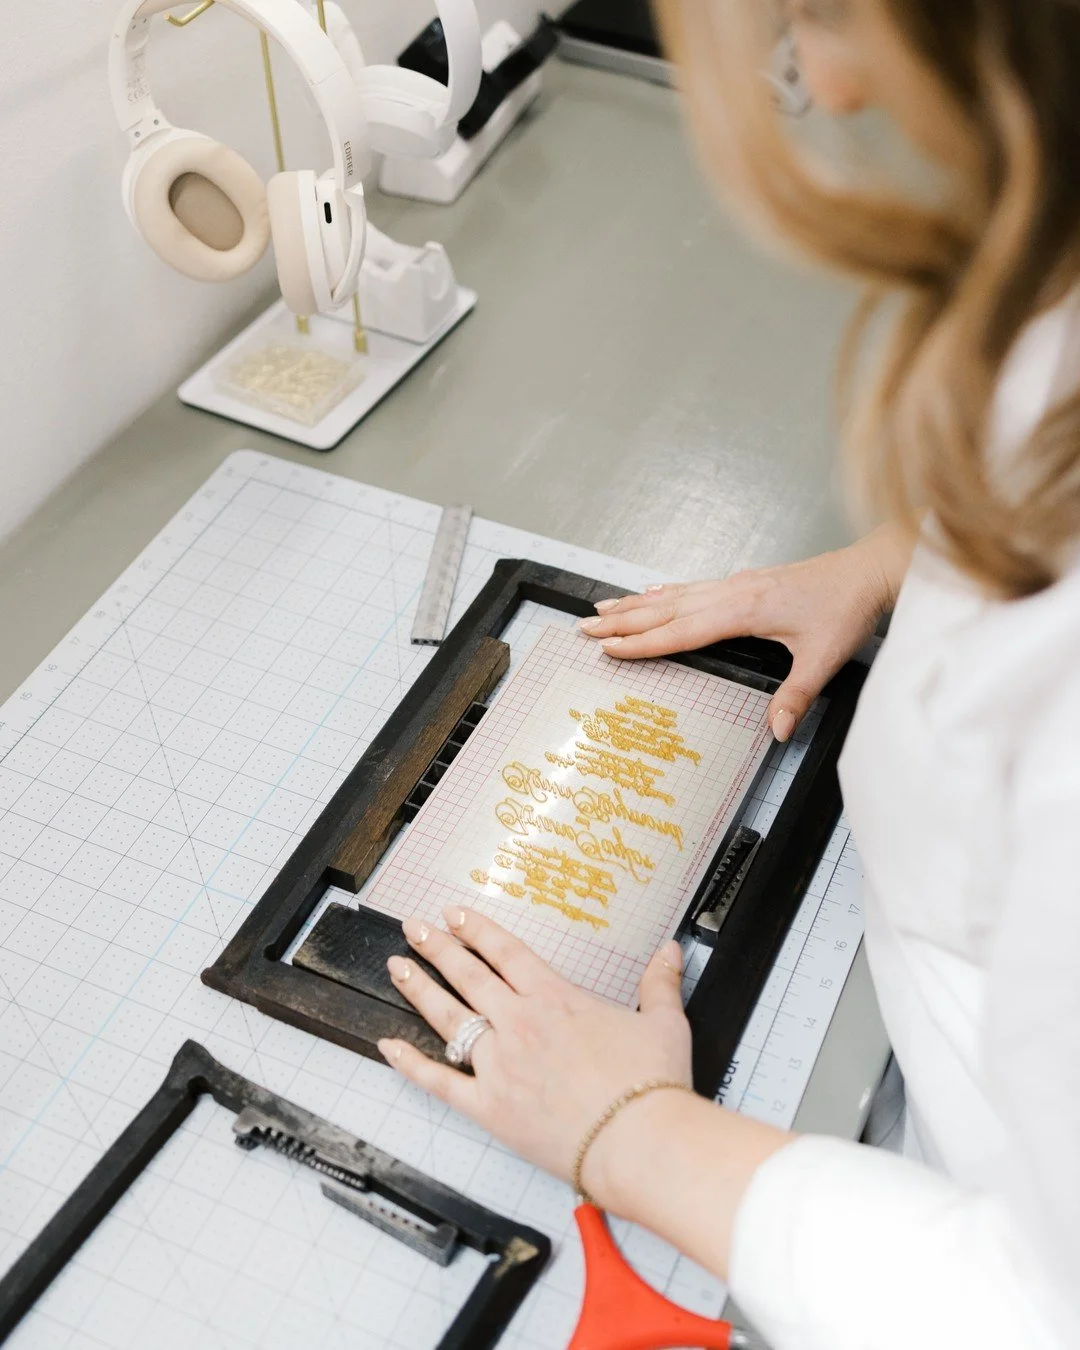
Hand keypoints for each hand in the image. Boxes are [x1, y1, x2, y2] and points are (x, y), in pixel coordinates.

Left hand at [377, 908, 691, 1201]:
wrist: (640, 1142)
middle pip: (468, 975)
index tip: (455, 914)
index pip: (506, 952)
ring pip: (448, 1018)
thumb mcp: (664, 1022)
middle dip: (438, 947)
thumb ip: (659, 983)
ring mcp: (500, 1065)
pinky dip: (411, 1064)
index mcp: (556, 999)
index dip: (477, 930)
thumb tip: (669, 952)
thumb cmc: (651, 1087)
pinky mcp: (490, 1107)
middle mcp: (520, 1024)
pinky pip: (440, 1082)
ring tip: (397, 967)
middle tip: (414, 928)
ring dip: (419, 988)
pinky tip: (388, 1046)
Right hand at [578, 531, 906, 740]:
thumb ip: (796, 696)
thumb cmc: (846, 607)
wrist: (867, 570)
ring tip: (603, 609)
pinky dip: (665, 591)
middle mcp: (732, 592)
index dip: (642, 642)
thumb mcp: (824, 658)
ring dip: (636, 603)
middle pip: (665, 608)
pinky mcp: (745, 580)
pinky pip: (692, 586)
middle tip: (584, 627)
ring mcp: (736, 583)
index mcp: (743, 610)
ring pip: (674, 594)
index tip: (609, 648)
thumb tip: (777, 731)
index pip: (680, 631)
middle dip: (623, 620)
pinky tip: (653, 592)